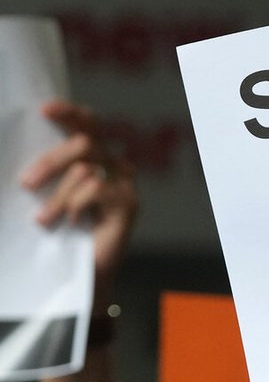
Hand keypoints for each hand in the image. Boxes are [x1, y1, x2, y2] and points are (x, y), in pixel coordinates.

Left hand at [19, 100, 138, 304]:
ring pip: (85, 168)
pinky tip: (73, 222)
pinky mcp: (129, 202)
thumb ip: (50, 168)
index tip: (44, 110)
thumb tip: (31, 159)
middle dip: (50, 162)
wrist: (81, 272)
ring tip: (44, 219)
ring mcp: (125, 183)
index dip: (70, 113)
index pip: (88, 124)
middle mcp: (114, 165)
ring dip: (57, 196)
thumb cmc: (60, 231)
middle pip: (84, 142)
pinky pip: (95, 188)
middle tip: (26, 184)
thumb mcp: (49, 191)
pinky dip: (76, 205)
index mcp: (95, 157)